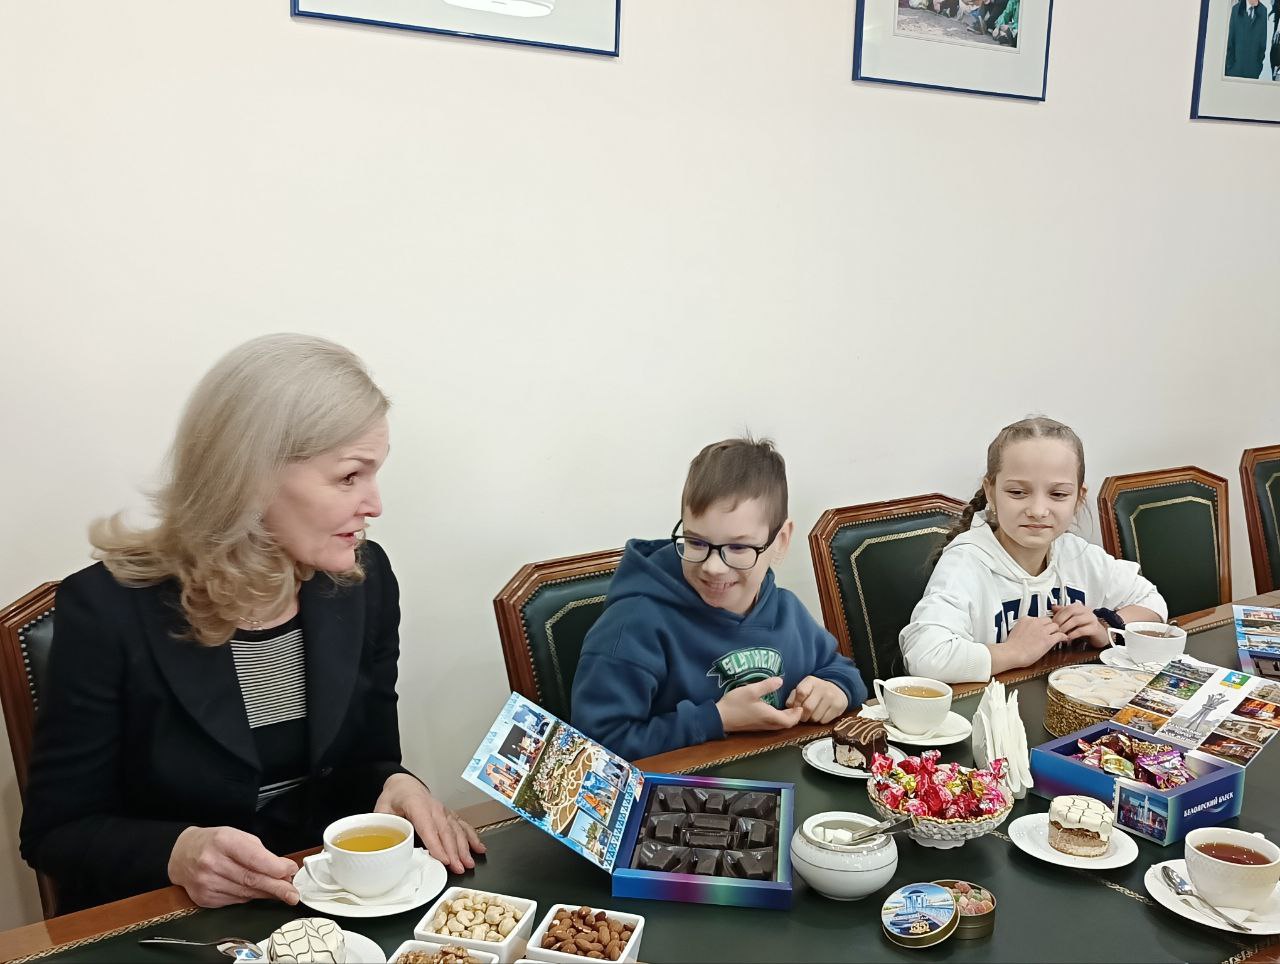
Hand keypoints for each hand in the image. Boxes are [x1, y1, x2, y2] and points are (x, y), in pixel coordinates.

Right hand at [167, 826, 299, 907]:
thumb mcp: (237, 836)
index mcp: (223, 841)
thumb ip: (260, 853)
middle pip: (251, 879)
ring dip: (266, 894)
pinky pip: (235, 901)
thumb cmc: (215, 842)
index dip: (276, 868)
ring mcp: (205, 883)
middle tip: (293, 894)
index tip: (291, 871)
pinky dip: (250, 898)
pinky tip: (259, 893)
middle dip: (276, 888)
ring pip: (245, 893)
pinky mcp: (204, 898)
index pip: (254, 859)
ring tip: (282, 892)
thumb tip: (283, 872)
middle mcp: (212, 863)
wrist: (182, 854)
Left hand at [376, 773, 485, 874]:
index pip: (427, 827)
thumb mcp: (381, 809)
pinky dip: (472, 837)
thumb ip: (383, 826)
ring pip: (456, 829)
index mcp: (416, 805)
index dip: (436, 845)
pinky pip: (462, 825)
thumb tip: (384, 846)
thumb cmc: (394, 798)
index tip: (444, 859)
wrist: (404, 785)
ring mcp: (443, 811)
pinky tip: (479, 848)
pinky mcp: (448, 814)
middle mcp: (434, 807)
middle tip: (459, 868)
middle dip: (454, 851)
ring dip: (464, 847)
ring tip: (469, 863)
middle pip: (446, 831)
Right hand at [716, 677, 804, 733]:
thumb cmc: (735, 704)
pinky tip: (775, 710)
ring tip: (789, 707)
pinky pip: (773, 724)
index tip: (801, 705)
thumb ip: (766, 686)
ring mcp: (761, 726)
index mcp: (769, 716)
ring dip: (786, 718)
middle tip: (797, 705)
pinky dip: (779, 718)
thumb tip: (780, 680)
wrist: (720, 718)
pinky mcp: (756, 726)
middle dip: (794, 716)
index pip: (790, 721)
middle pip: (786, 724)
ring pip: (779, 725)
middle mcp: (768, 724)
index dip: (797, 715)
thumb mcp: (751, 691)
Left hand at [785, 676, 848, 723]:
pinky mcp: (838, 707)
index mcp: (811, 681)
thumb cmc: (815, 692)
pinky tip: (820, 715)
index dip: (795, 703)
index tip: (795, 708)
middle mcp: (823, 687)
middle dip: (802, 715)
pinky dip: (819, 721)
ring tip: (811, 715)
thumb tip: (789, 707)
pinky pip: (824, 721)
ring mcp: (832, 697)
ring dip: (810, 719)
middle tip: (802, 716)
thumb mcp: (804, 688)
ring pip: (815, 716)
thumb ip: (794, 696)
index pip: (801, 692)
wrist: (837, 690)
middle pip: (807, 707)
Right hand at [1002, 616, 1069, 667]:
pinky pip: (1060, 635)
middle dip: (1050, 626)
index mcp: (1025, 619)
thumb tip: (1026, 632)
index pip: (1038, 618)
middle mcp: (1035, 623)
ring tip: (1057, 635)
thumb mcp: (1015, 632)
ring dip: (1057, 631)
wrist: (1011, 653)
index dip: (1041, 624)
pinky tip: (1064, 639)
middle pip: (1048, 620)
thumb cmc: (1011, 646)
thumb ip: (1024, 629)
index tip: (1042, 627)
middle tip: (1051, 631)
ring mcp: (1042, 631)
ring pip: (1055, 626)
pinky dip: (1063, 637)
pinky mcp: (1048, 640)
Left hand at [1051, 603, 1109, 647]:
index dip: (1058, 615)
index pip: (1066, 607)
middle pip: (1071, 611)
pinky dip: (1073, 634)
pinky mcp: (1094, 628)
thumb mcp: (1073, 619)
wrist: (1098, 635)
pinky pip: (1082, 630)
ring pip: (1076, 620)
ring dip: (1066, 627)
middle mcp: (1086, 611)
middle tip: (1055, 628)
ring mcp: (1091, 619)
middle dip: (1061, 620)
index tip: (1052, 623)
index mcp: (1079, 607)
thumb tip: (1053, 607)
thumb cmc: (1085, 626)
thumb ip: (1064, 613)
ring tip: (1061, 633)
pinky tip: (1069, 637)